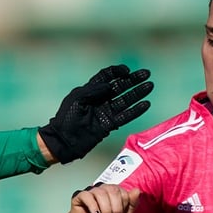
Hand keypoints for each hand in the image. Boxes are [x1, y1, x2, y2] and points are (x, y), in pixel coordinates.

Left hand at [39, 65, 153, 163]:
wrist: (63, 141)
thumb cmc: (66, 118)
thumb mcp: (76, 100)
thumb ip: (93, 91)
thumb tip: (110, 85)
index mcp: (90, 91)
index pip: (107, 76)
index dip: (117, 72)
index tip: (127, 71)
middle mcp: (101, 99)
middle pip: (120, 87)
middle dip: (133, 80)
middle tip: (146, 74)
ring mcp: (106, 112)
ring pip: (125, 100)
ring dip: (137, 93)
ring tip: (150, 86)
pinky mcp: (109, 125)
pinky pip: (125, 116)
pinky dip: (135, 111)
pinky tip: (146, 104)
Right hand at [66, 185, 140, 212]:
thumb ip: (132, 204)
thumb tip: (137, 190)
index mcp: (114, 191)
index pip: (123, 192)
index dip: (123, 206)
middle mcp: (102, 188)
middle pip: (113, 190)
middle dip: (116, 208)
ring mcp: (90, 191)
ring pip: (100, 193)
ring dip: (105, 209)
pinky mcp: (79, 196)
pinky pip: (87, 196)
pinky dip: (93, 206)